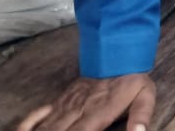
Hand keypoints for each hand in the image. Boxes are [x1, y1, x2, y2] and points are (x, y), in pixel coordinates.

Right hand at [16, 74, 154, 130]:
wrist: (117, 51)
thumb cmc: (131, 79)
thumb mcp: (145, 96)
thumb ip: (141, 116)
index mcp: (98, 113)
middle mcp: (78, 110)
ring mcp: (67, 105)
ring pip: (47, 127)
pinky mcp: (61, 100)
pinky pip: (41, 116)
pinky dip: (30, 125)